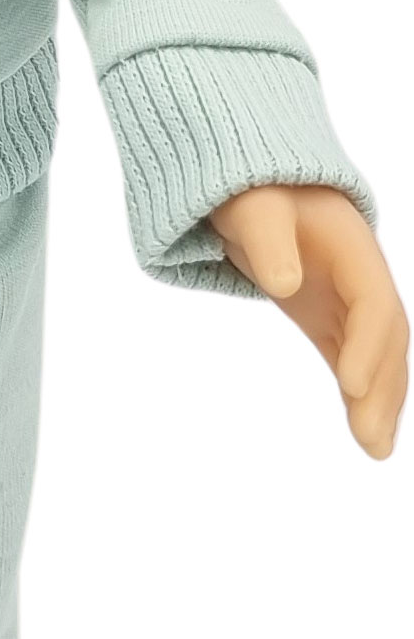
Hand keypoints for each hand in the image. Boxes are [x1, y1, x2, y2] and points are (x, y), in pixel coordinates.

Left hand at [208, 185, 407, 458]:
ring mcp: (351, 300)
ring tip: (377, 451)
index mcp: (353, 247)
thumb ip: (267, 240)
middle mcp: (363, 278)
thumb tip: (285, 283)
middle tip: (370, 440)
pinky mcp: (332, 318)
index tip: (351, 384)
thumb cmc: (252, 192)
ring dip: (382, 402)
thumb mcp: (253, 207)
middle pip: (386, 337)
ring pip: (378, 356)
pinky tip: (367, 434)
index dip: (367, 343)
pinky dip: (362, 396)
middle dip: (383, 388)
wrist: (254, 187)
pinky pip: (355, 361)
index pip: (373, 301)